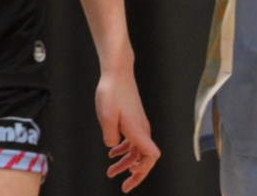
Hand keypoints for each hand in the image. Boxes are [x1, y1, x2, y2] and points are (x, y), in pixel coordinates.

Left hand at [96, 71, 159, 192]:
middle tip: (124, 187)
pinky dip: (124, 150)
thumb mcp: (106, 118)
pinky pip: (133, 140)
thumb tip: (113, 146)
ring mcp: (138, 124)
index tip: (131, 177)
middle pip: (145, 158)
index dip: (144, 170)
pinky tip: (112, 152)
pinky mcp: (133, 119)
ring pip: (137, 150)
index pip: (151, 156)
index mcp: (138, 130)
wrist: (117, 73)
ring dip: (126, 163)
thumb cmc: (112, 92)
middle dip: (136, 174)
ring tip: (111, 172)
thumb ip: (110, 137)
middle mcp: (142, 129)